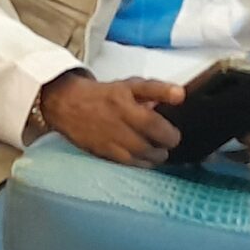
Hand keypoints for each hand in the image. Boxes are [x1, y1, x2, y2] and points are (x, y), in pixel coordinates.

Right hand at [39, 73, 183, 166]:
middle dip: (164, 147)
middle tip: (167, 141)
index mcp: (126, 106)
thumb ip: (157, 90)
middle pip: (150, 147)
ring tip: (157, 150)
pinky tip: (144, 157)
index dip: (170, 134)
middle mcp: (118, 127)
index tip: (174, 132)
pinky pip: (129, 164)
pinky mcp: (103, 154)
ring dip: (154, 157)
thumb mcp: (131, 85)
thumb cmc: (104, 95)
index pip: (155, 125)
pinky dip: (141, 163)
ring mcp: (110, 143)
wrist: (68, 104)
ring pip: (141, 159)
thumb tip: (181, 95)